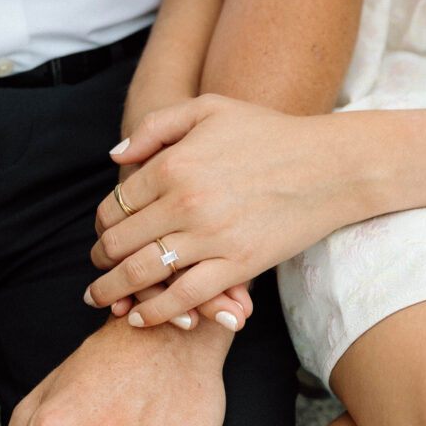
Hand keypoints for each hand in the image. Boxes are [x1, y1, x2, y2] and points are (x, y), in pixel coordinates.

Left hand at [87, 94, 347, 325]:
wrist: (329, 164)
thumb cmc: (269, 132)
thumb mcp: (209, 108)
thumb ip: (156, 126)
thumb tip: (114, 158)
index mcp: (173, 164)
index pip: (115, 205)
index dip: (100, 225)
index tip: (101, 235)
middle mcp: (184, 202)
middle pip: (119, 242)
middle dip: (99, 261)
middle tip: (96, 270)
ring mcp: (210, 237)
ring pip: (142, 273)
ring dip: (113, 291)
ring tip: (102, 299)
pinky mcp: (238, 265)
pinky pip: (183, 297)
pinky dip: (155, 312)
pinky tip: (140, 317)